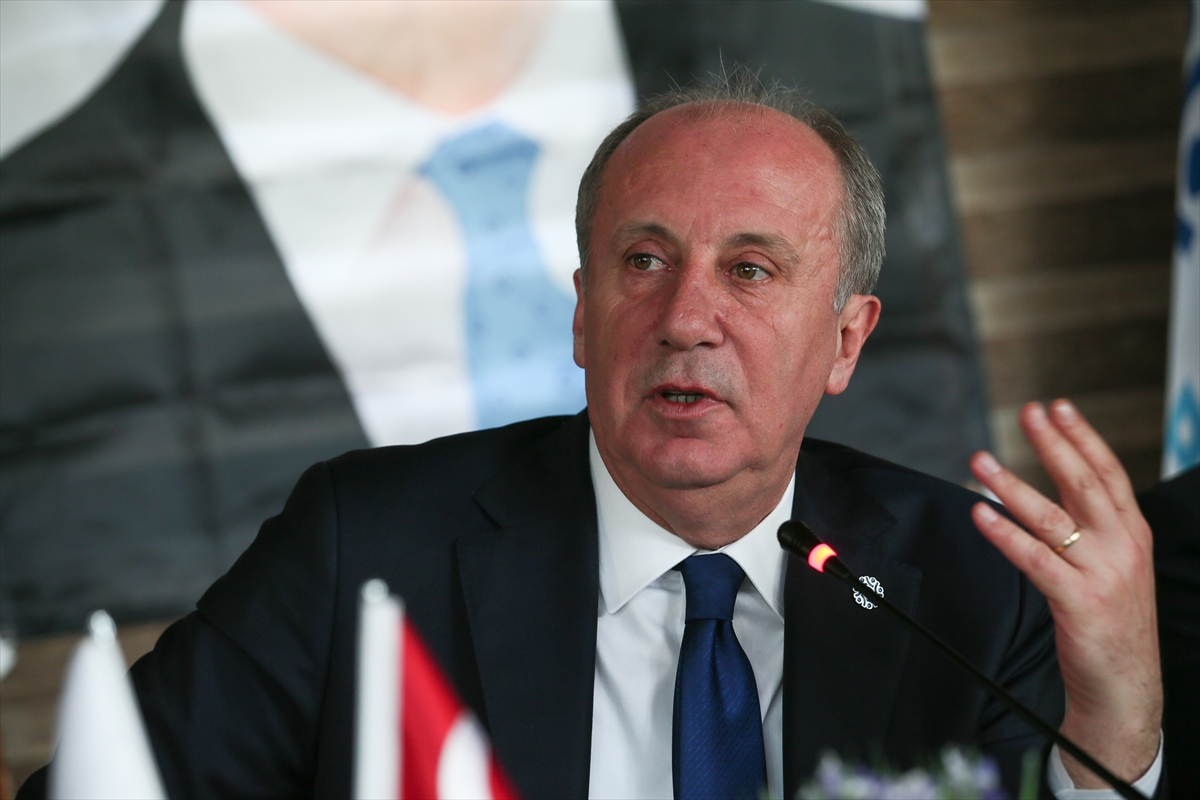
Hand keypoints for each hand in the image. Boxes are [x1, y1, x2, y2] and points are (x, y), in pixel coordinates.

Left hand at [970, 399, 1161, 789]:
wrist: (1127, 687)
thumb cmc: (1111, 623)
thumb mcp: (1114, 566)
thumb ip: (1092, 528)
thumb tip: (1060, 489)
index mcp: (1133, 534)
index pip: (1109, 473)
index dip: (1082, 437)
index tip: (1057, 407)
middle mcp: (1122, 548)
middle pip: (1084, 484)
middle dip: (1053, 444)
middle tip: (1026, 412)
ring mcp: (1103, 575)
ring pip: (1052, 519)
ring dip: (1011, 485)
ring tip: (981, 461)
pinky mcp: (1079, 602)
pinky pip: (1035, 560)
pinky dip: (1005, 535)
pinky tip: (981, 515)